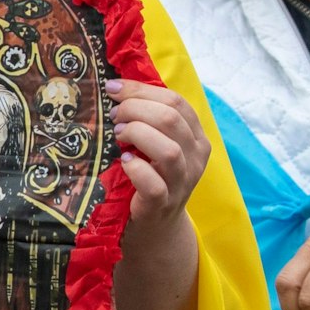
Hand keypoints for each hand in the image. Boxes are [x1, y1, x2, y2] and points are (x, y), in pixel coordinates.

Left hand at [109, 79, 209, 229]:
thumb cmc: (150, 174)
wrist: (155, 225)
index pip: (176, 102)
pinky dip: (136, 169)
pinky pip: (154, 184)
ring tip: (118, 135)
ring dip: (137, 134)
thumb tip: (117, 85)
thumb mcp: (155, 142)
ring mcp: (181, 183)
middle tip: (114, 115)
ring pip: (168, 150)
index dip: (142, 90)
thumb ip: (148, 117)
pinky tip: (124, 162)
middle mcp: (195, 158)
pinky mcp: (162, 204)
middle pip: (172, 119)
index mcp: (195, 137)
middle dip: (136, 109)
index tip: (113, 89)